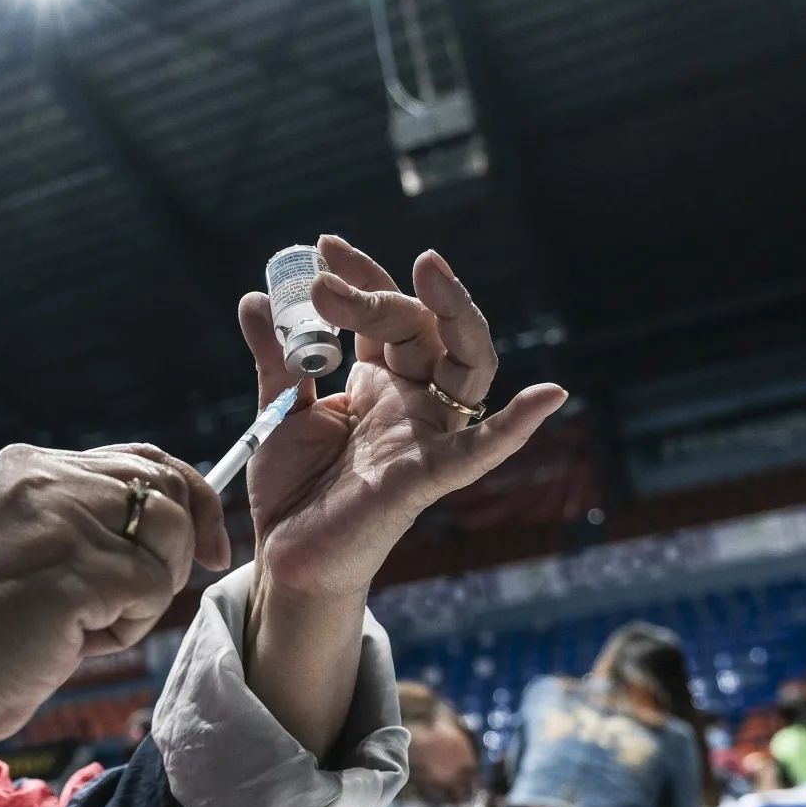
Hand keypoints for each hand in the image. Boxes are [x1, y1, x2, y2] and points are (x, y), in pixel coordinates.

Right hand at [0, 444, 229, 753]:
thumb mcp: (26, 548)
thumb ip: (82, 522)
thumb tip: (172, 527)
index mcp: (31, 467)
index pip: (141, 461)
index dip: (187, 500)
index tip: (207, 548)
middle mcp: (47, 478)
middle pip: (166, 488)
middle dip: (178, 550)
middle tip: (135, 601)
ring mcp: (62, 518)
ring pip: (168, 535)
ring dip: (149, 591)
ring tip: (91, 622)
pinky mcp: (76, 568)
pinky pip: (152, 589)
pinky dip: (128, 626)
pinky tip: (77, 640)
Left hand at [237, 236, 566, 601]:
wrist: (288, 558)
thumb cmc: (296, 490)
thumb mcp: (279, 413)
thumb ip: (277, 360)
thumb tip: (257, 301)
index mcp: (382, 383)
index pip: (389, 316)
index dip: (363, 279)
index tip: (324, 248)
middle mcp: (413, 403)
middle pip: (424, 329)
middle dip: (383, 291)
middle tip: (332, 266)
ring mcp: (425, 438)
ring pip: (467, 369)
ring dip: (455, 317)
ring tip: (433, 275)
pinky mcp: (426, 480)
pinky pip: (478, 454)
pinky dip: (514, 428)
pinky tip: (547, 397)